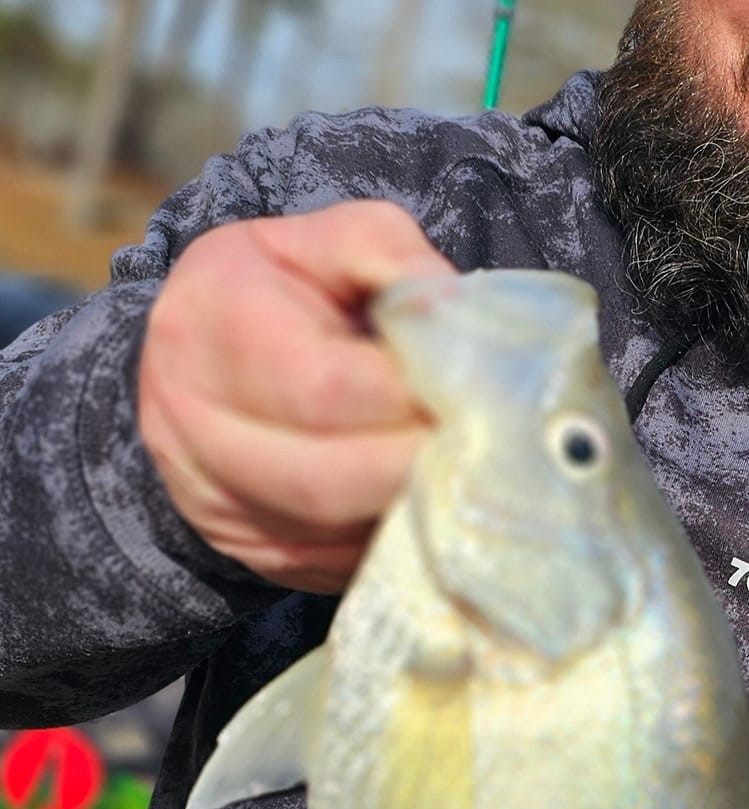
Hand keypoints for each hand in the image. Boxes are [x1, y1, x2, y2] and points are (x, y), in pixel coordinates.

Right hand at [138, 201, 456, 592]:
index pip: (326, 387)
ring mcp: (212, 500)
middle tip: (497, 444)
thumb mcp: (333, 238)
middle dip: (423, 464)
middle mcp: (191, 424)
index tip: (480, 387)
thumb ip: (392, 257)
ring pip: (330, 538)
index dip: (412, 396)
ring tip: (480, 474)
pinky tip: (444, 508)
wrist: (204, 348)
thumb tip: (455, 308)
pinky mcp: (252, 552)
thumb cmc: (288, 283)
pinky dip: (401, 545)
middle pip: (325, 481)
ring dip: (418, 513)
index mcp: (213, 326)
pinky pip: (336, 569)